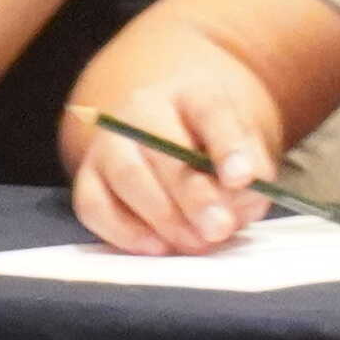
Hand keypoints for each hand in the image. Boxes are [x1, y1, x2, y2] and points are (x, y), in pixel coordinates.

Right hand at [66, 71, 277, 255]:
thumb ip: (251, 167)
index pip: (211, 111)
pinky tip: (158, 247)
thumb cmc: (214, 135)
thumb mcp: (247, 136)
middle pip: (164, 150)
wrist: (170, 126)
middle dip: (195, 197)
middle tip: (220, 228)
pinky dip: (125, 232)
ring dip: (164, 218)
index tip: (243, 179)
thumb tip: (245, 205)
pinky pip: (94, 207)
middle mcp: (143, 111)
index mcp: (192, 92)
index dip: (228, 146)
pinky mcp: (87, 177)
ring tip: (197, 243)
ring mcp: (109, 143)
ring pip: (128, 177)